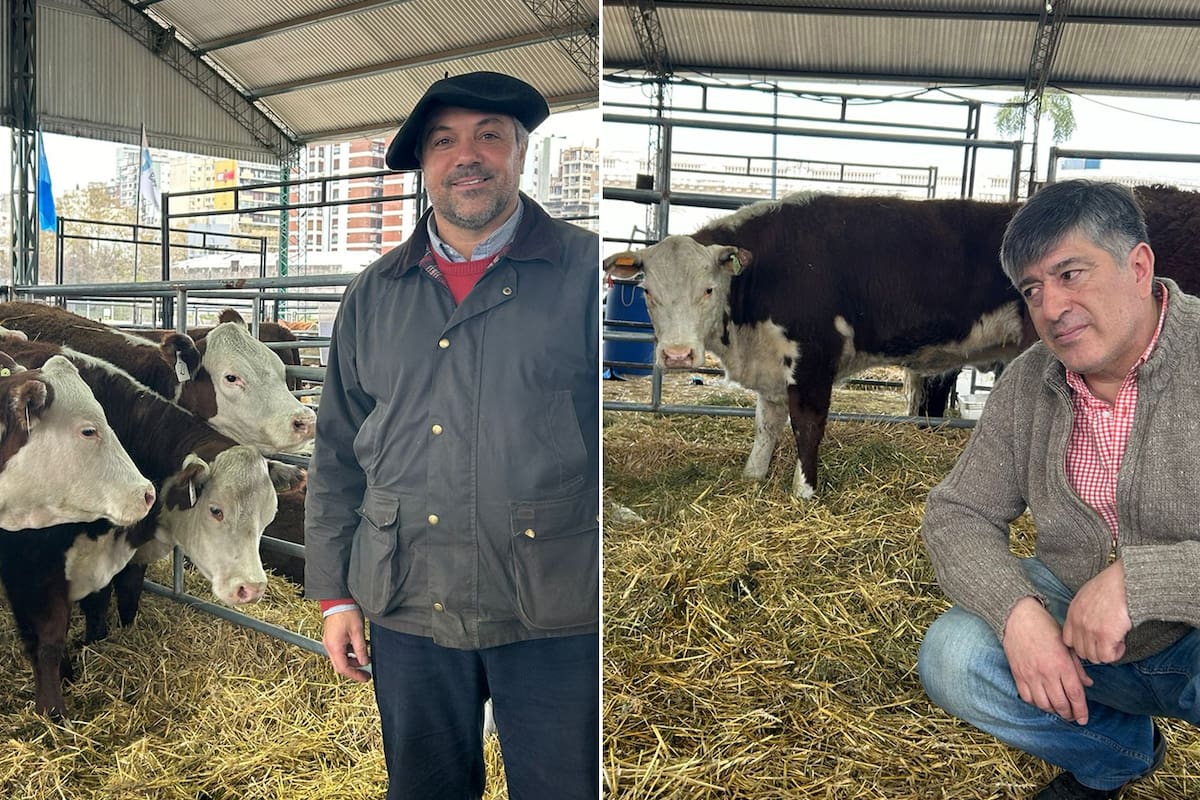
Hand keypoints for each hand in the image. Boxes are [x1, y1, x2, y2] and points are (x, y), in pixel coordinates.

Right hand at [322, 607, 371, 682]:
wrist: (338, 600)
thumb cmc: (347, 613)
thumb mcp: (358, 632)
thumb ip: (361, 649)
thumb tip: (364, 662)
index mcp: (335, 647)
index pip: (344, 668)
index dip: (355, 675)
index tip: (365, 678)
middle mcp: (330, 646)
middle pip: (341, 665)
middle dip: (354, 669)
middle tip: (366, 672)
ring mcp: (330, 642)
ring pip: (342, 657)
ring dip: (353, 659)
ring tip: (366, 657)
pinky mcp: (333, 637)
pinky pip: (341, 649)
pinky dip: (351, 651)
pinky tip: (361, 646)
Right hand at [1003, 596, 1093, 723]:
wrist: (1018, 618)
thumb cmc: (1045, 628)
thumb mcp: (1067, 644)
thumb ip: (1078, 666)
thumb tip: (1087, 684)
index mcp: (1062, 664)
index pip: (1075, 695)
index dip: (1081, 711)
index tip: (1084, 720)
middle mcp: (1046, 673)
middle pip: (1060, 703)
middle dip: (1068, 714)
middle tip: (1072, 717)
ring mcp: (1030, 675)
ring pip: (1043, 703)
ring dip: (1053, 711)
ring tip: (1058, 711)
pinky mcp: (1018, 674)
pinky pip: (1027, 697)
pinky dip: (1036, 703)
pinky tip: (1042, 702)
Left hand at [1063, 559, 1131, 664]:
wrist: (1123, 582)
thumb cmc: (1109, 586)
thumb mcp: (1086, 596)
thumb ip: (1083, 612)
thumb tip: (1089, 625)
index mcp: (1073, 613)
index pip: (1068, 640)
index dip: (1082, 644)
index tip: (1094, 641)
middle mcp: (1078, 623)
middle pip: (1081, 651)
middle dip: (1095, 650)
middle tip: (1108, 643)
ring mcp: (1090, 630)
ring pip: (1094, 656)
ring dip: (1106, 653)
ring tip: (1116, 641)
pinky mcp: (1105, 635)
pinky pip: (1107, 656)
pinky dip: (1115, 654)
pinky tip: (1121, 643)